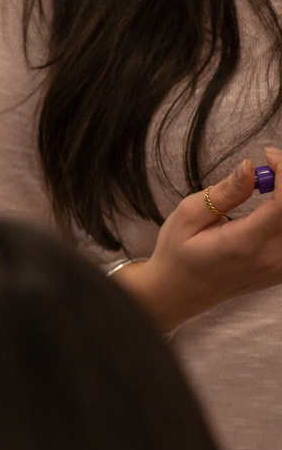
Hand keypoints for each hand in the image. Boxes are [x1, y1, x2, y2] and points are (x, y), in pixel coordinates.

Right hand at [116, 149, 281, 329]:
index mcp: (244, 244)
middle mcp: (270, 258)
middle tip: (267, 171)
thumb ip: (224, 193)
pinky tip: (272, 207)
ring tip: (268, 189)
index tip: (268, 156)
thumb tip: (250, 167)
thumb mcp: (188, 216)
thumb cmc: (178, 252)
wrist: (179, 292)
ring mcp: (281, 267)